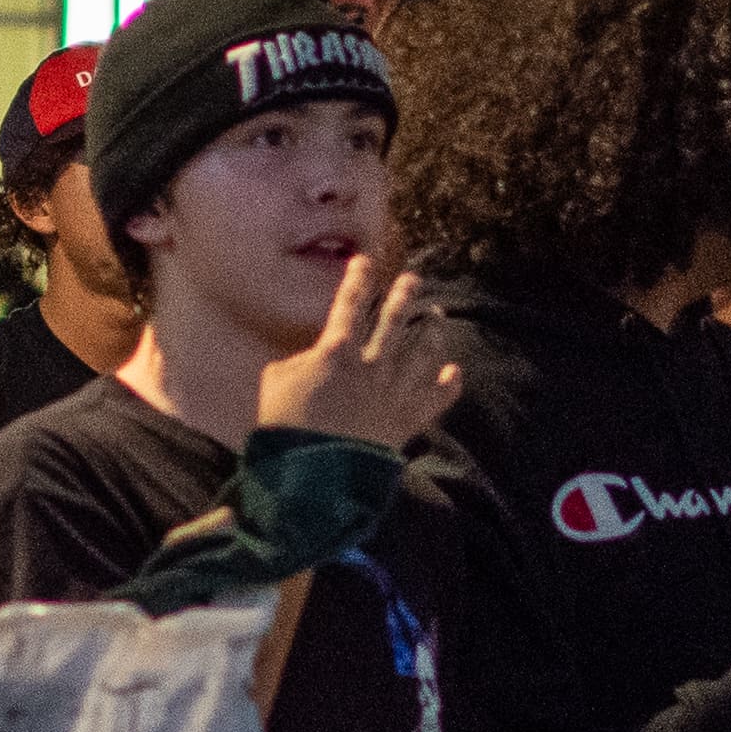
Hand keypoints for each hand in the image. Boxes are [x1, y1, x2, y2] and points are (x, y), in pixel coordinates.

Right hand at [253, 253, 464, 451]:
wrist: (313, 471)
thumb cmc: (286, 425)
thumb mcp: (276, 381)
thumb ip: (297, 362)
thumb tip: (310, 359)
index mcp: (336, 349)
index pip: (350, 304)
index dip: (358, 279)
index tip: (366, 260)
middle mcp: (371, 363)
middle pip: (394, 320)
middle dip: (405, 295)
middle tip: (415, 279)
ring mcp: (393, 391)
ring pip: (422, 352)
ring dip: (432, 332)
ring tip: (438, 318)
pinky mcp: (406, 420)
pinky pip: (435, 399)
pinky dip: (447, 384)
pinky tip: (455, 372)